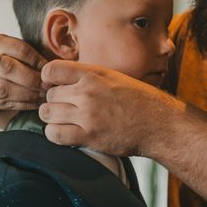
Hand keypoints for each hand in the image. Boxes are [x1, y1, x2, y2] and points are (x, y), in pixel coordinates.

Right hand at [0, 34, 46, 115]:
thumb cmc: (14, 63)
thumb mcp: (20, 52)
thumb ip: (35, 55)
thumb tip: (62, 62)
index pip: (19, 49)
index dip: (38, 61)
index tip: (51, 70)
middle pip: (8, 68)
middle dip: (32, 79)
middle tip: (49, 86)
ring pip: (4, 88)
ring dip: (28, 94)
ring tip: (44, 96)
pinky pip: (4, 103)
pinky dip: (24, 104)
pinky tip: (37, 103)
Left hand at [39, 60, 177, 156]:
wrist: (158, 122)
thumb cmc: (137, 99)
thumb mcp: (113, 76)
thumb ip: (88, 76)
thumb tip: (62, 78)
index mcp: (92, 74)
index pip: (51, 70)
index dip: (49, 79)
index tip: (55, 86)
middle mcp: (87, 92)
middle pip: (49, 95)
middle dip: (54, 102)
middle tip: (66, 108)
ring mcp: (87, 114)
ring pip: (47, 114)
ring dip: (52, 119)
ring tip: (64, 121)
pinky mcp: (89, 136)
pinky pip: (54, 134)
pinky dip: (55, 134)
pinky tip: (66, 133)